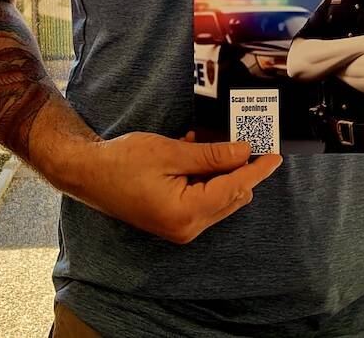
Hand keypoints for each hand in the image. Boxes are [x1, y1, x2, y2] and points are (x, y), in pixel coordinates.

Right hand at [68, 131, 282, 244]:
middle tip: (247, 136)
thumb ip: (212, 155)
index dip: (258, 169)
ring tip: (211, 140)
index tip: (276, 153)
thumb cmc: (123, 162)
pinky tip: (193, 149)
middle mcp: (187, 227)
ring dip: (221, 168)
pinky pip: (202, 196)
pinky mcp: (173, 219)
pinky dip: (205, 175)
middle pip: (231, 195)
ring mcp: (180, 226)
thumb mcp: (172, 152)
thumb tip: (244, 151)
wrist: (87, 173)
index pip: (236, 188)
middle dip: (241, 167)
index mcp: (187, 213)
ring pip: (219, 196)